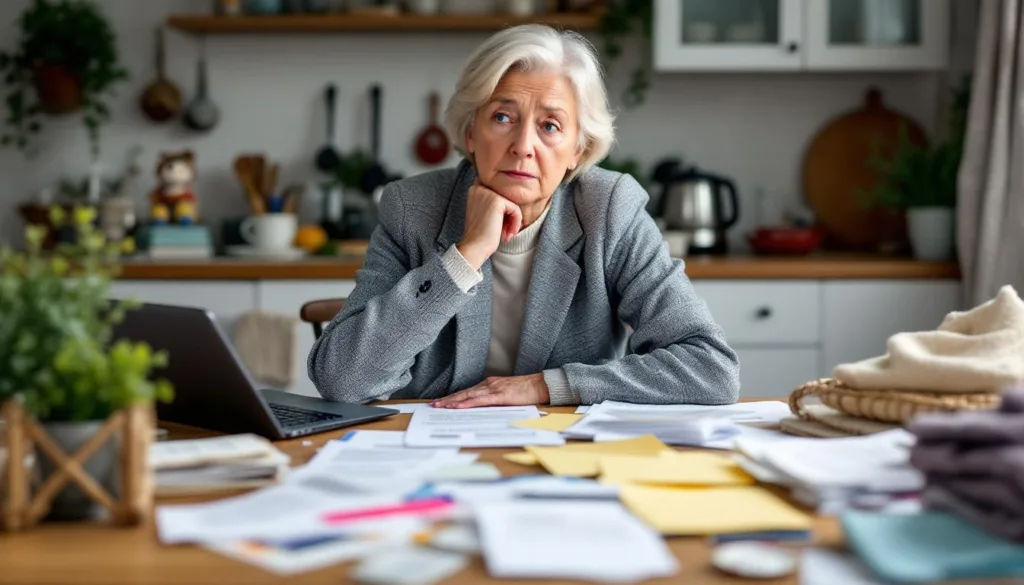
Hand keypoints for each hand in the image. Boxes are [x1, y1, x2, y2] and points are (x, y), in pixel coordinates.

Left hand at [430, 373, 549, 408]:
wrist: (541, 385)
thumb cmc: (527, 392)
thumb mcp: (507, 396)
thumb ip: (494, 401)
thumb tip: (483, 411)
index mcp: (490, 385)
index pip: (467, 392)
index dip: (453, 397)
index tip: (441, 402)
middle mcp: (489, 384)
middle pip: (464, 393)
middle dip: (447, 399)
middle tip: (433, 405)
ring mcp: (493, 388)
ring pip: (468, 396)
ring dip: (453, 401)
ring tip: (440, 407)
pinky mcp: (499, 395)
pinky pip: (479, 400)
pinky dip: (466, 403)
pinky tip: (457, 407)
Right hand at [456, 179, 522, 269]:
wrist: (474, 247)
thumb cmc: (480, 235)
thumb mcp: (485, 213)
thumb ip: (494, 203)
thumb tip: (512, 200)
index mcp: (475, 189)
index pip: (500, 194)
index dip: (504, 211)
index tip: (501, 225)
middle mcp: (479, 188)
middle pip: (507, 198)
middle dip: (510, 216)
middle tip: (505, 231)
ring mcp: (487, 193)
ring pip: (512, 203)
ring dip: (514, 220)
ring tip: (507, 233)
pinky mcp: (497, 201)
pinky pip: (516, 209)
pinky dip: (516, 222)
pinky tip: (508, 233)